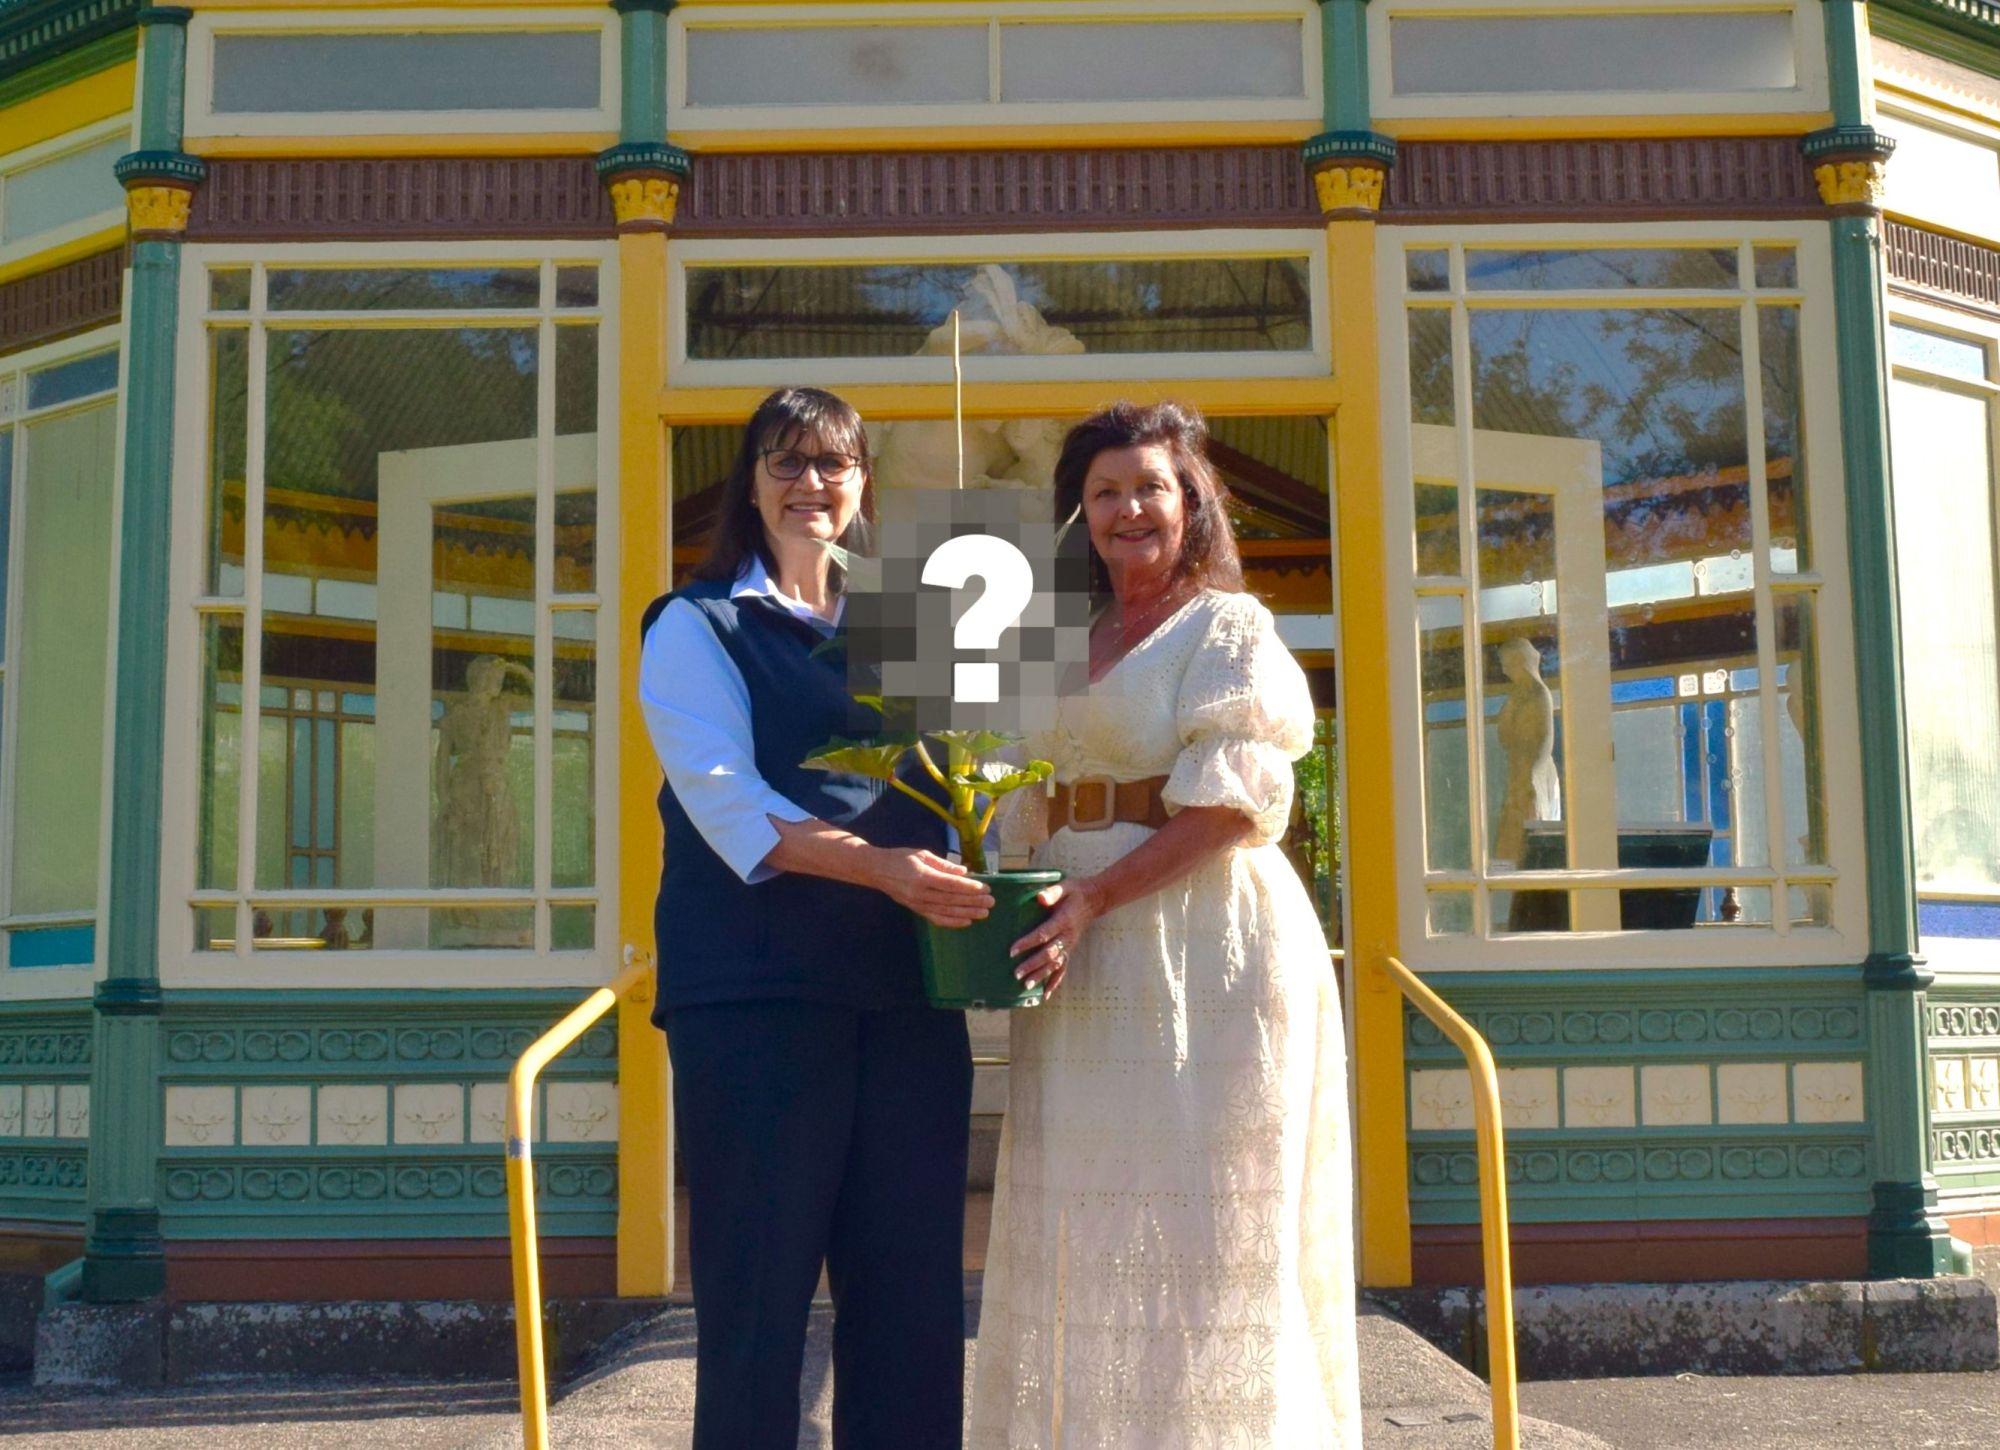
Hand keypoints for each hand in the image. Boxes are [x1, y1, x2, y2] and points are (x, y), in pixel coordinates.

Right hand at [872, 848, 993, 927]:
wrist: (876, 870)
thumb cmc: (901, 858)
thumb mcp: (922, 854)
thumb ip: (943, 864)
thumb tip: (963, 872)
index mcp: (922, 876)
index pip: (949, 884)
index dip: (968, 887)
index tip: (984, 888)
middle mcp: (920, 893)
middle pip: (951, 899)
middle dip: (972, 901)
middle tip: (991, 901)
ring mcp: (917, 904)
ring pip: (946, 911)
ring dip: (967, 913)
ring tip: (984, 913)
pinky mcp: (916, 910)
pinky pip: (936, 919)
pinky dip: (952, 922)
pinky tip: (966, 921)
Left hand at [1010, 880, 1100, 996]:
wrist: (1094, 900)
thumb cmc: (1074, 892)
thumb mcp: (1064, 886)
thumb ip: (1052, 892)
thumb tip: (1040, 898)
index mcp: (1063, 921)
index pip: (1044, 934)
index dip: (1028, 943)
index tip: (1012, 950)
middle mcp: (1067, 936)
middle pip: (1048, 954)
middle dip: (1032, 965)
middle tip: (1017, 974)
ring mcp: (1069, 945)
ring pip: (1055, 964)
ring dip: (1041, 976)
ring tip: (1026, 986)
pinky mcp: (1070, 950)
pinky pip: (1063, 968)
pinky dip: (1055, 982)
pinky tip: (1045, 995)